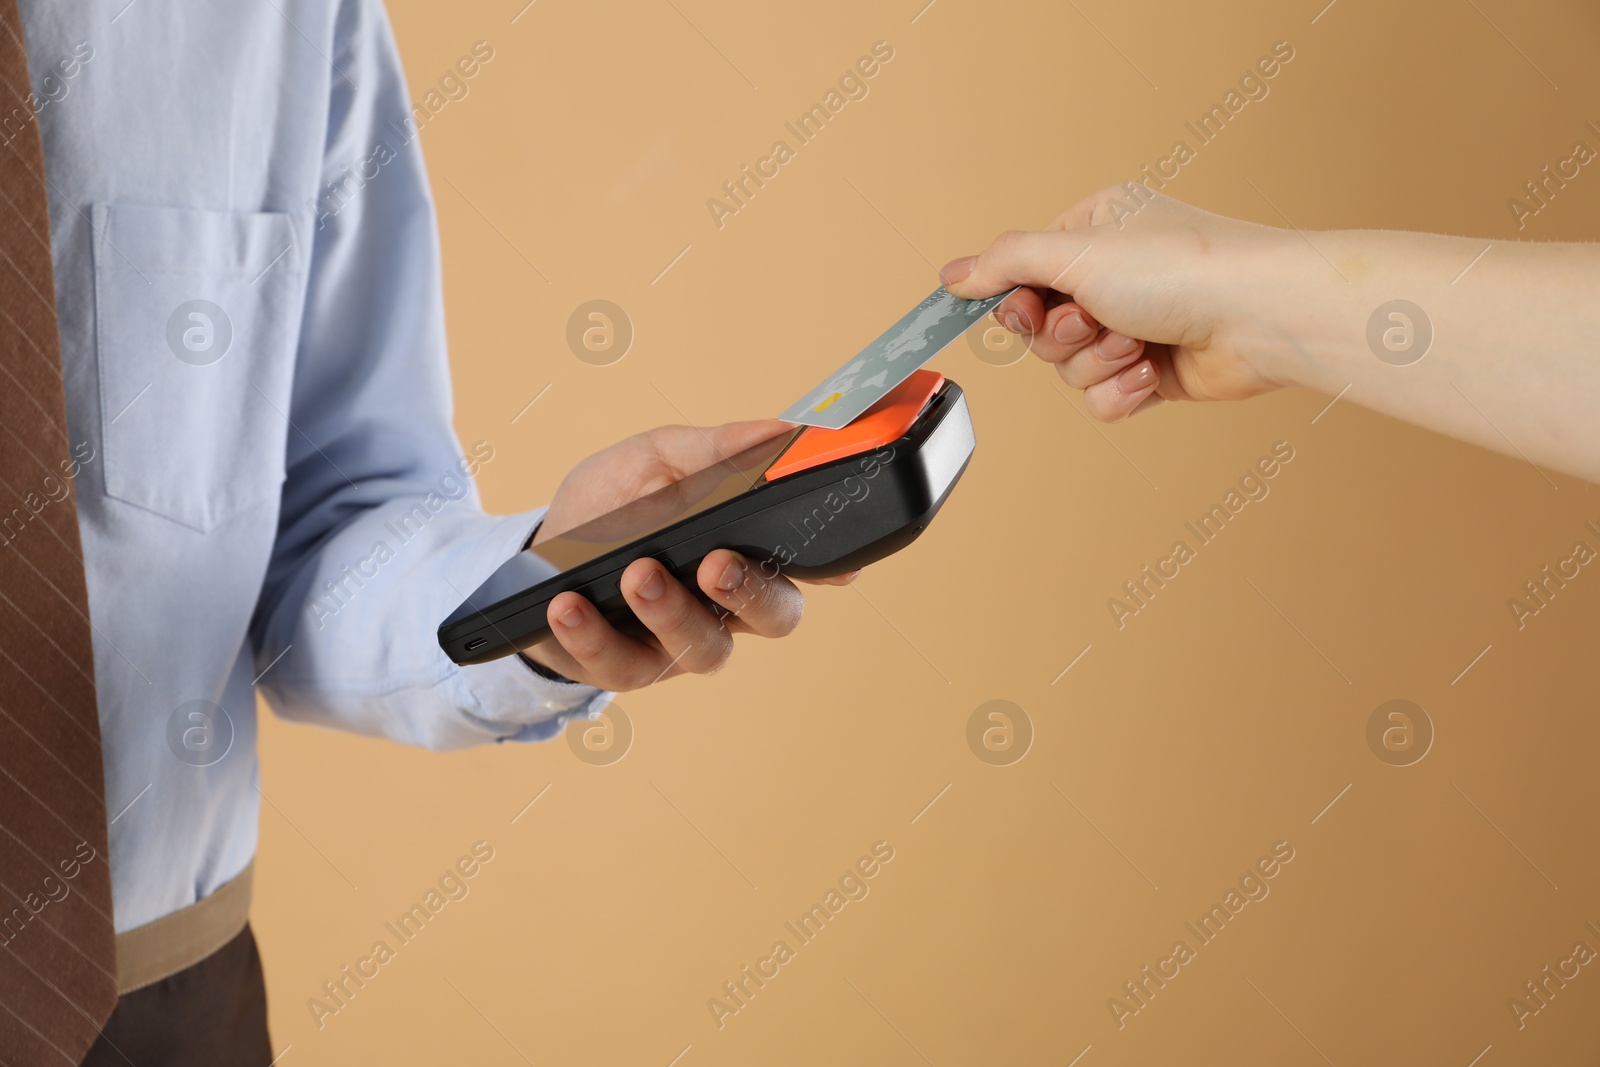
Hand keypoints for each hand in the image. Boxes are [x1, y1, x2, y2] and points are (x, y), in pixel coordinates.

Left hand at [523, 420, 856, 690]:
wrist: (541, 551)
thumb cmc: (615, 504)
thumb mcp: (656, 459)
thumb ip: (714, 449)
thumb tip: (777, 430)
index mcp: (749, 552)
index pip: (809, 565)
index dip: (834, 567)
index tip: (839, 563)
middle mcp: (727, 606)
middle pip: (775, 617)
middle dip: (753, 592)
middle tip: (717, 563)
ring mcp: (679, 642)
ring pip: (704, 649)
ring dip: (671, 612)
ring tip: (637, 574)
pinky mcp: (624, 667)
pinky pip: (619, 665)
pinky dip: (592, 634)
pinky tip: (568, 604)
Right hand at [942, 185, 1284, 420]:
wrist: (1261, 318)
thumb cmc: (1184, 269)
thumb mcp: (1074, 252)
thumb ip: (1004, 263)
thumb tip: (951, 275)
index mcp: (1095, 229)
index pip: (1022, 273)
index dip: (1017, 301)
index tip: (1025, 310)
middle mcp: (1113, 275)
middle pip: (1040, 328)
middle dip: (1064, 336)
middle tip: (1094, 321)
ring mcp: (1133, 324)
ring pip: (1068, 368)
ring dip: (1096, 363)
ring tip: (1136, 344)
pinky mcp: (1152, 371)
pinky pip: (1101, 398)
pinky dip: (1119, 391)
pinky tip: (1151, 373)